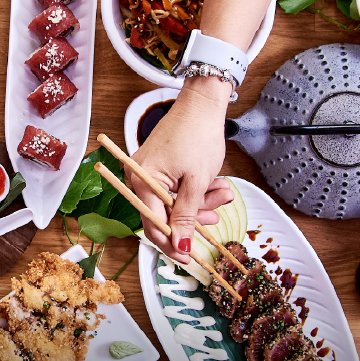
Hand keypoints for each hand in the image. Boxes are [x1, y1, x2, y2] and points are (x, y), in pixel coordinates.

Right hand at [127, 80, 234, 263]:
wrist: (202, 102)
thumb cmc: (198, 135)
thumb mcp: (197, 181)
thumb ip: (187, 216)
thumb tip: (180, 247)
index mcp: (142, 181)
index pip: (154, 225)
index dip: (173, 244)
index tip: (190, 258)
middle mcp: (138, 177)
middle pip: (165, 214)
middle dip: (194, 216)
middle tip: (216, 213)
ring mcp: (147, 171)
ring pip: (173, 202)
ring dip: (199, 202)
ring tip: (222, 190)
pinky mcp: (158, 166)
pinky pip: (175, 188)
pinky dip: (194, 190)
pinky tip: (213, 184)